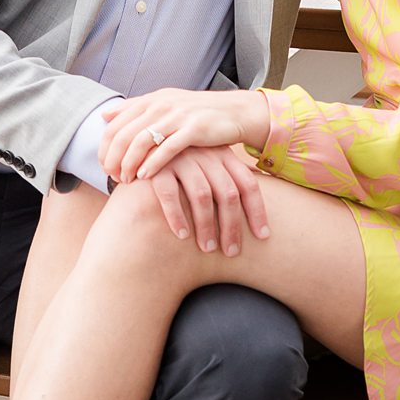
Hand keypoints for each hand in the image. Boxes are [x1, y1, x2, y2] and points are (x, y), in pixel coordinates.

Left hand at [101, 87, 270, 184]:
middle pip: (124, 135)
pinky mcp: (195, 129)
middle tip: (112, 178)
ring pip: (141, 142)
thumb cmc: (196, 113)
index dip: (105, 148)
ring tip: (126, 180)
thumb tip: (105, 114)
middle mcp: (161, 105)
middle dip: (114, 159)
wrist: (234, 111)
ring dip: (129, 164)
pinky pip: (167, 148)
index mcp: (151, 100)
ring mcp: (178, 116)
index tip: (104, 167)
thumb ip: (135, 108)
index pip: (115, 124)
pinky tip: (145, 176)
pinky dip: (153, 163)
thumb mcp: (164, 104)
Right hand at [134, 143, 271, 253]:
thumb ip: (226, 181)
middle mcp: (205, 153)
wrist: (137, 147)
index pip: (248, 184)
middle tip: (231, 253)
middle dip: (231, 226)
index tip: (262, 237)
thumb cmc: (178, 167)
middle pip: (228, 194)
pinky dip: (177, 216)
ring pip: (202, 196)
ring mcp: (180, 157)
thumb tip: (254, 210)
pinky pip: (169, 194)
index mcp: (223, 154)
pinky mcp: (156, 166)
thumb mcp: (206, 166)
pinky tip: (181, 235)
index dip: (257, 211)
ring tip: (207, 249)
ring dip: (206, 226)